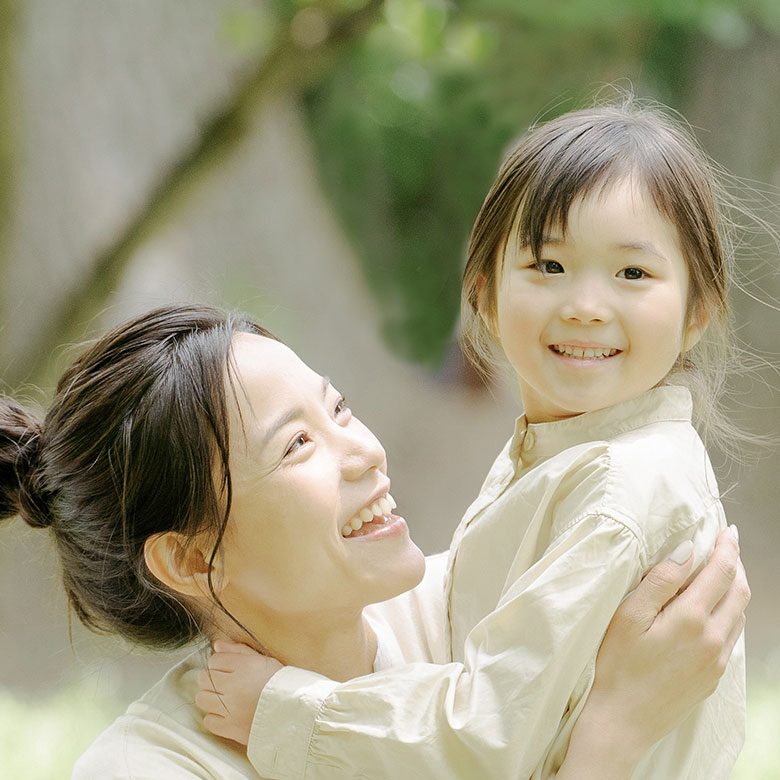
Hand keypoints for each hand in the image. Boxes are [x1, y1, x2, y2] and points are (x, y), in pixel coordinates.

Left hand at [196, 640, 283, 745]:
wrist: (293, 713)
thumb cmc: (280, 684)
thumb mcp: (263, 661)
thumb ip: (238, 651)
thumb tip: (217, 645)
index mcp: (244, 667)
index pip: (215, 660)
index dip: (220, 663)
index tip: (228, 668)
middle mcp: (234, 687)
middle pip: (205, 678)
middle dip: (212, 678)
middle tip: (225, 682)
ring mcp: (230, 709)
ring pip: (202, 698)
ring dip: (210, 696)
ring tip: (224, 697)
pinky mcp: (230, 728)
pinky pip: (209, 720)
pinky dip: (215, 716)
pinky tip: (227, 712)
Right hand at [562, 526, 748, 779]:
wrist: (620, 722)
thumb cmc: (615, 665)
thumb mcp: (628, 615)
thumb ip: (660, 581)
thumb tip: (688, 551)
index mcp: (692, 619)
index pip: (721, 572)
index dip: (727, 547)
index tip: (728, 529)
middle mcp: (714, 640)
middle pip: (739, 592)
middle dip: (736, 564)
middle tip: (727, 545)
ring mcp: (716, 662)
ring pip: (739, 615)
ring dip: (735, 589)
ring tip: (721, 572)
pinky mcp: (712, 678)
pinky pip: (732, 637)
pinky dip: (730, 614)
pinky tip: (714, 610)